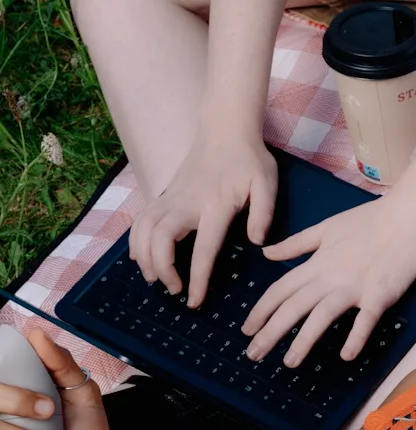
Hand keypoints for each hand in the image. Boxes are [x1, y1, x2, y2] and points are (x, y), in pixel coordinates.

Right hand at [129, 132, 277, 306]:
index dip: (197, 277)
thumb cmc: (250, 159)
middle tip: (173, 290)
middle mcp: (187, 202)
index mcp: (216, 205)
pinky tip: (139, 256)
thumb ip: (264, 213)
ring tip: (154, 278)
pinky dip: (135, 239)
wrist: (225, 128)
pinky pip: (140, 218)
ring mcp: (172, 196)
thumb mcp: (267, 183)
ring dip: (143, 256)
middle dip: (161, 268)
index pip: (204, 248)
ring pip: (143, 228)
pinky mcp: (164, 193)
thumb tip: (257, 243)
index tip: (193, 300)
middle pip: (160, 238)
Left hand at [242, 194, 415, 365]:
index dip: (261, 310)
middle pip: (293, 307)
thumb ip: (297, 244)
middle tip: (253, 355)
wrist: (410, 213)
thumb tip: (267, 253)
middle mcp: (330, 276)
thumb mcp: (327, 227)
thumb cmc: (372, 218)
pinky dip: (356, 337)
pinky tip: (347, 356)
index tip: (246, 330)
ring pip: (321, 316)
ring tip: (290, 363)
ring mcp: (356, 286)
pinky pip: (365, 320)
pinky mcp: (381, 293)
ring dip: (303, 341)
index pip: (281, 289)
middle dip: (270, 332)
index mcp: (318, 261)